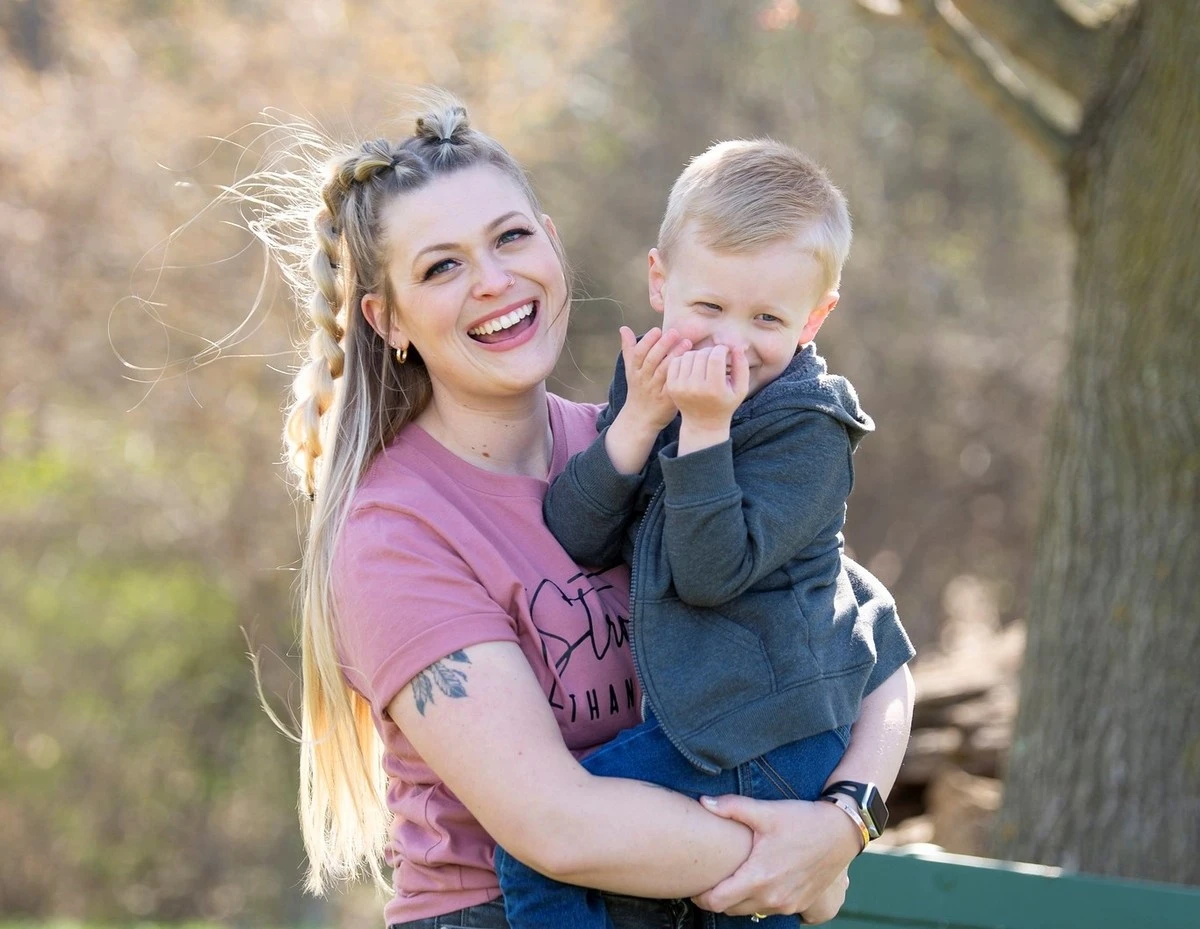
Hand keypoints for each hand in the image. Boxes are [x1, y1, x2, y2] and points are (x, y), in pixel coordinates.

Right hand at [620, 326, 690, 431]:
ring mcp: (656, 390)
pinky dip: (682, 374)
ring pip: (664, 371)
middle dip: (663, 345)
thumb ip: (629, 349)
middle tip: (675, 332)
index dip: (647, 341)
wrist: (640, 419)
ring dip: (675, 356)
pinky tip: (691, 364)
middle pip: (652, 360)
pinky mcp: (668, 400)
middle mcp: (644, 380)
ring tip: (687, 343)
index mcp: (635, 371)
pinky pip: (674, 385)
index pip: (639, 354)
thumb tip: (624, 328)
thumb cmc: (638, 389)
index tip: (657, 330)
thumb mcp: (630, 371)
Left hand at [666, 345, 749, 432]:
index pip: (715, 358)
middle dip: (710, 351)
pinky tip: (693, 366)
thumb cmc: (725, 403)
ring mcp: (681, 387)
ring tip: (704, 362)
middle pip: (701, 355)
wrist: (702, 423)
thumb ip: (742, 367)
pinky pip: (676, 362)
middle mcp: (695, 388)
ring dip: (698, 354)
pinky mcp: (672, 386)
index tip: (725, 352)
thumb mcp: (740, 389)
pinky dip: (685, 359)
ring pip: (688, 356)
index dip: (721, 350)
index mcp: (714, 389)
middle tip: (715, 357)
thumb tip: (737, 347)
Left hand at [690, 795, 860, 919]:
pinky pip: (769, 910)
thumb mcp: (767, 812)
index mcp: (758, 877)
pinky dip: (757, 900)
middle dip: (716, 898)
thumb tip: (704, 802)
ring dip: (737, 900)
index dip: (700, 896)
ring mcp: (786, 904)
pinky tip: (756, 881)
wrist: (841, 833)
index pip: (717, 901)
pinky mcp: (799, 905)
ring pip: (749, 911)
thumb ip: (732, 808)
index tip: (693, 884)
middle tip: (709, 879)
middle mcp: (771, 897)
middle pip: (729, 909)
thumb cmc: (803, 821)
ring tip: (731, 878)